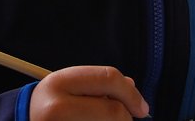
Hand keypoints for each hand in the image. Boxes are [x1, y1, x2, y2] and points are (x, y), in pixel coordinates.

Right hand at [30, 65, 149, 120]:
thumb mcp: (69, 86)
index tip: (142, 108)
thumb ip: (99, 83)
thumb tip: (132, 88)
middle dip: (126, 118)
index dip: (132, 94)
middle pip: (113, 112)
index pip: (109, 78)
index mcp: (59, 82)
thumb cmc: (52, 104)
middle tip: (126, 120)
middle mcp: (57, 107)